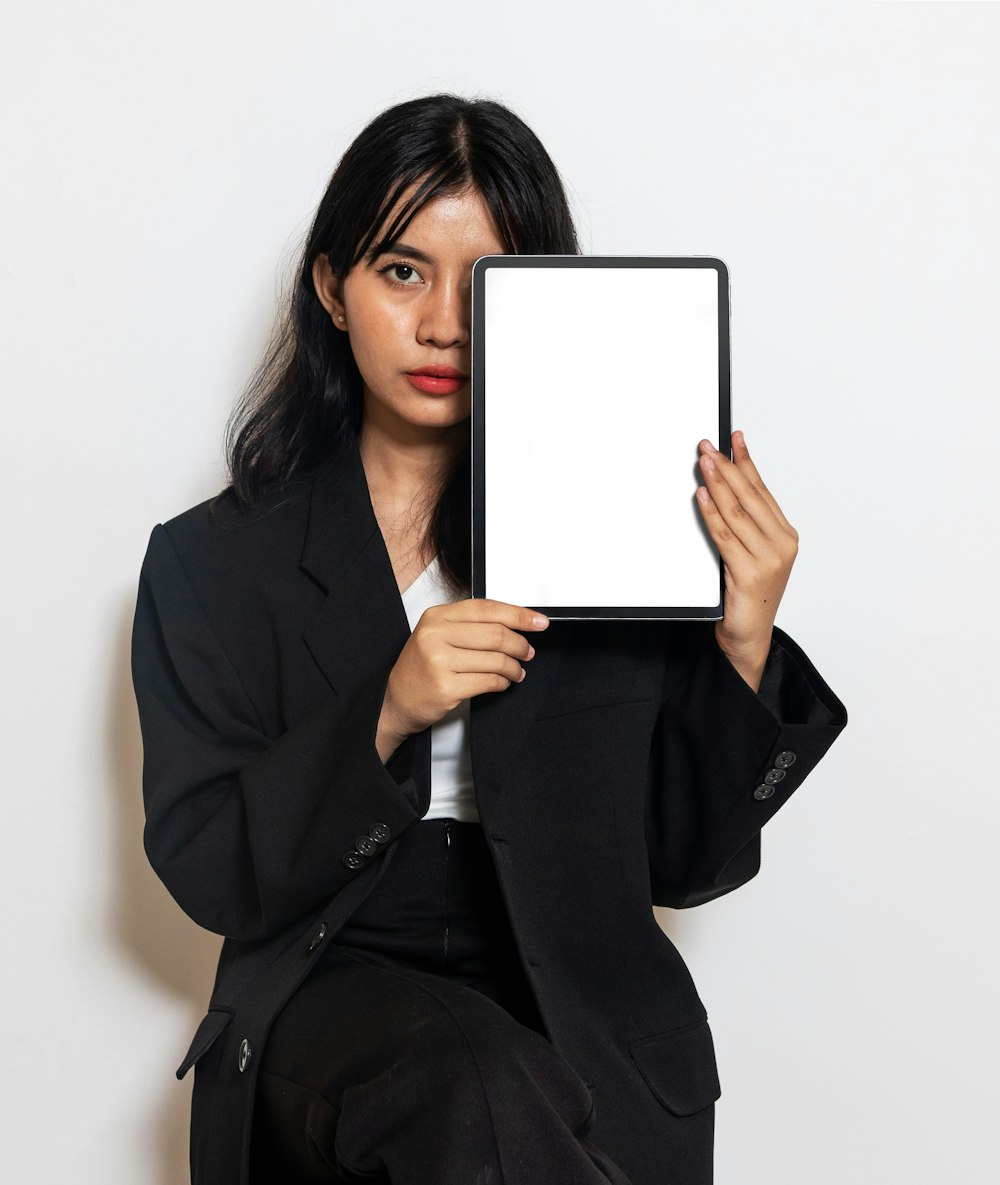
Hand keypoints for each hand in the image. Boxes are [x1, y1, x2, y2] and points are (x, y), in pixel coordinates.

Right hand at [376, 599, 548, 758]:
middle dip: (520, 644)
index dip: (518, 614)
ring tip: (516, 671)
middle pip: (495, 634)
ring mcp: (439, 662)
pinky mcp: (446, 687)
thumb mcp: (438, 636)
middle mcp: (435, 635)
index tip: (538, 621)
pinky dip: (503, 682)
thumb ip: (470, 626)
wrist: (396, 700)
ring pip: (496, 660)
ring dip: (514, 667)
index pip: (486, 609)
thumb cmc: (420, 667)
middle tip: (528, 652)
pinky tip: (503, 682)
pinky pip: (489, 681)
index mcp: (436, 617)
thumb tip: (515, 624)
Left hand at [695, 430, 798, 690]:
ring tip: (704, 462)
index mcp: (786, 536)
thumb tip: (721, 488)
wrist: (749, 635)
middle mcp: (782, 544)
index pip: (762, 490)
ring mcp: (769, 559)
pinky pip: (725, 535)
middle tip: (709, 446)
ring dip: (718, 483)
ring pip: (737, 512)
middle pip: (750, 496)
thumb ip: (743, 525)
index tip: (735, 439)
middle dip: (728, 467)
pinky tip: (701, 496)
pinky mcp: (750, 573)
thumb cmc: (747, 595)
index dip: (747, 462)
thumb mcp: (750, 553)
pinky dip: (711, 513)